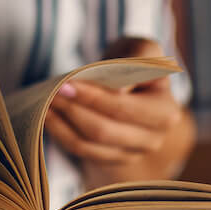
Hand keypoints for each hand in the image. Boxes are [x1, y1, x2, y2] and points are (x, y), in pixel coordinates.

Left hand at [45, 37, 194, 186]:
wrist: (132, 87)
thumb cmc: (135, 63)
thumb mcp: (143, 49)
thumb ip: (140, 59)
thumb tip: (120, 91)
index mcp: (165, 113)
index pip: (122, 108)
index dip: (93, 97)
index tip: (66, 83)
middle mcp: (153, 140)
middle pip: (103, 131)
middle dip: (73, 109)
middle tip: (51, 92)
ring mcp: (132, 155)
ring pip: (89, 145)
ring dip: (62, 122)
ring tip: (45, 102)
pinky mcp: (111, 160)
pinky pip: (81, 151)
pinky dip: (61, 134)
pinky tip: (48, 116)